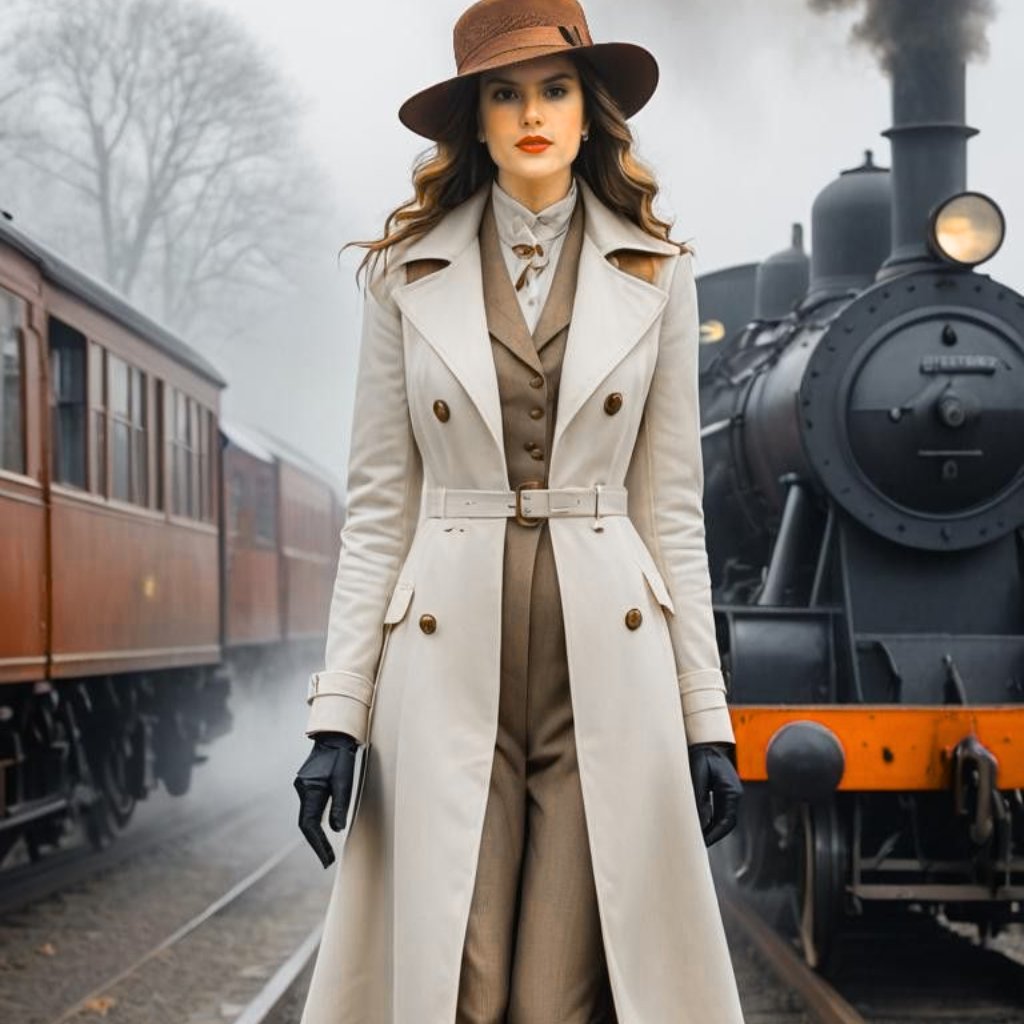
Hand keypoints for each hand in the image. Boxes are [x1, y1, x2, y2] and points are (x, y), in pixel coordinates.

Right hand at [294, 731, 359, 867]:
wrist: (335, 736)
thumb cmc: (341, 757)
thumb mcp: (344, 782)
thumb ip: (340, 805)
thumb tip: (336, 830)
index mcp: (310, 790)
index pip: (309, 826)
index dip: (318, 845)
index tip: (327, 861)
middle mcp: (302, 790)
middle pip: (305, 824)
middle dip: (316, 843)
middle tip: (327, 861)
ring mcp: (303, 787)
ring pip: (307, 816)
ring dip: (316, 834)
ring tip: (327, 851)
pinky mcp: (308, 784)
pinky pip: (310, 808)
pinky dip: (316, 821)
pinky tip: (324, 830)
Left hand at [688, 743, 742, 846]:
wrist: (708, 741)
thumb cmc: (702, 755)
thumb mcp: (698, 775)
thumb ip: (698, 798)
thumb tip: (698, 821)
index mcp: (731, 792)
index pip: (726, 821)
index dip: (715, 834)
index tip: (702, 843)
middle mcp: (734, 794)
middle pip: (726, 823)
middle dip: (713, 835)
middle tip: (697, 846)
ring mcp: (729, 793)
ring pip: (722, 818)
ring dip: (711, 828)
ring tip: (696, 838)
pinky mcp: (723, 792)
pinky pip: (717, 811)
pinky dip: (709, 820)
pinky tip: (698, 824)